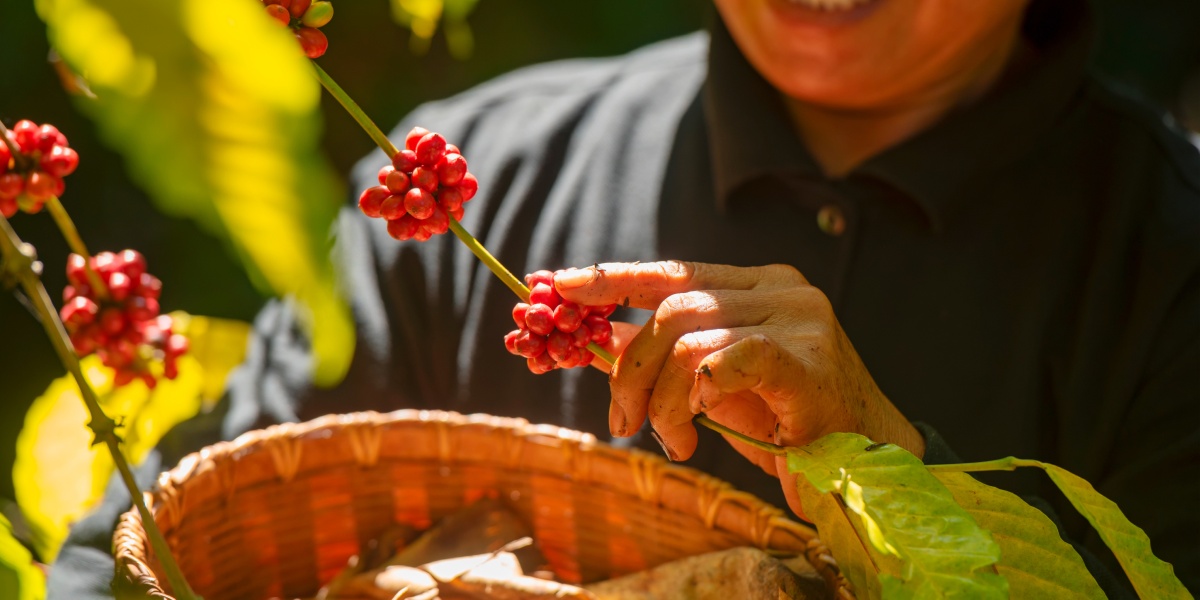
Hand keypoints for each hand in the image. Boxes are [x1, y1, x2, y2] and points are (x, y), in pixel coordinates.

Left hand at [556, 260, 924, 517]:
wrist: (865, 461)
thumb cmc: (788, 423)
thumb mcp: (712, 385)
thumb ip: (664, 356)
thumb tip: (596, 338)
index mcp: (759, 283)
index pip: (673, 270)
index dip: (611, 278)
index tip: (557, 285)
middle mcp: (781, 288)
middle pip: (672, 308)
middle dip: (629, 368)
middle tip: (621, 420)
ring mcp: (799, 318)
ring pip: (688, 339)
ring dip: (661, 399)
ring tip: (670, 439)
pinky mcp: (807, 359)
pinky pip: (726, 360)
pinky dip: (696, 393)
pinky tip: (700, 422)